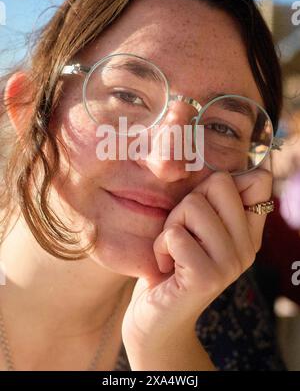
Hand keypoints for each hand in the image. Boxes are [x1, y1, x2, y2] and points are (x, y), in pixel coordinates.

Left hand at [122, 168, 271, 353]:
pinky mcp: (207, 277)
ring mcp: (231, 263)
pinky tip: (165, 267)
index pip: (259, 181)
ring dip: (171, 226)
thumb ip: (212, 201)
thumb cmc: (172, 264)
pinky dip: (161, 247)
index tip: (205, 206)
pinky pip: (175, 234)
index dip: (225, 182)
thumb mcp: (195, 226)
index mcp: (249, 232)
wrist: (156, 319)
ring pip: (193, 206)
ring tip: (172, 252)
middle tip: (182, 233)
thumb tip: (232, 167)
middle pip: (219, 183)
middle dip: (187, 203)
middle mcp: (248, 247)